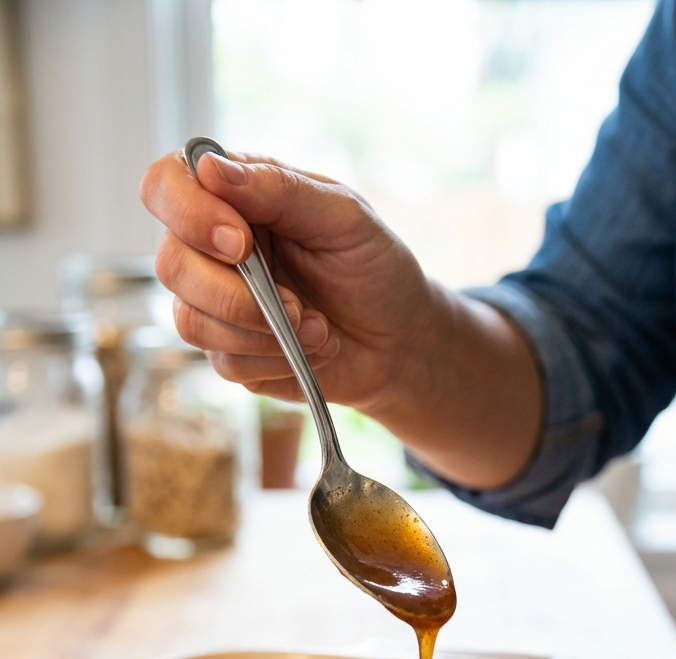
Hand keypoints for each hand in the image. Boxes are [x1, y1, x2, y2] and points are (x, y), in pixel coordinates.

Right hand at [140, 149, 433, 417]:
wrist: (399, 340)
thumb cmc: (373, 267)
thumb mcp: (342, 216)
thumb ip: (279, 189)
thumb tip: (211, 168)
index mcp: (232, 198)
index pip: (166, 186)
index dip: (189, 214)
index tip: (241, 242)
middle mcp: (210, 249)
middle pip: (171, 264)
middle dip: (234, 294)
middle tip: (295, 305)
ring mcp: (214, 304)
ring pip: (191, 320)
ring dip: (261, 331)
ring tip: (315, 327)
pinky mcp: (229, 353)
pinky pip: (224, 361)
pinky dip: (274, 358)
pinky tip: (312, 348)